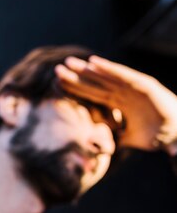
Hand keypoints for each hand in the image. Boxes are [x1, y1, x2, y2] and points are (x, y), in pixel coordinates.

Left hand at [55, 55, 176, 153]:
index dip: (76, 89)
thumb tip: (100, 149)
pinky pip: (123, 75)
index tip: (58, 84)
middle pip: (95, 83)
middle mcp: (124, 92)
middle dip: (77, 77)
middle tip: (57, 69)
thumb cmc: (156, 136)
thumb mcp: (129, 139)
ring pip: (106, 76)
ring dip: (88, 69)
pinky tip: (93, 63)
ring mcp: (133, 87)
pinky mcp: (144, 84)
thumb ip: (115, 140)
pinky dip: (108, 69)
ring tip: (70, 63)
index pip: (93, 94)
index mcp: (120, 103)